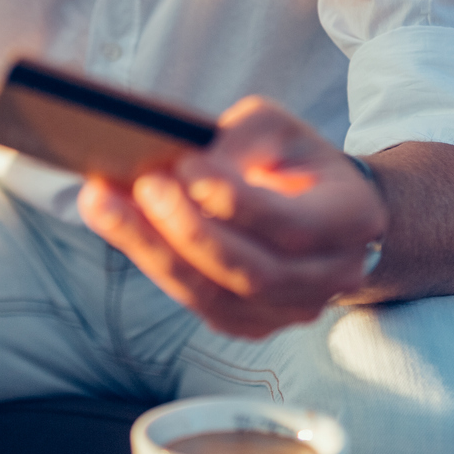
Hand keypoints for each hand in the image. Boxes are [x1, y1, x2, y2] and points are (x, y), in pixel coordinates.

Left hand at [77, 97, 387, 339]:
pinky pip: (198, 304)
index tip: (187, 164)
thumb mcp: (279, 129)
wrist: (320, 212)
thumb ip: (241, 140)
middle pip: (252, 272)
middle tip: (140, 185)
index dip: (236, 201)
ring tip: (102, 203)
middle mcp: (330, 277)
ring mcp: (292, 310)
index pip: (292, 225)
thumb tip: (187, 170)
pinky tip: (119, 226)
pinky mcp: (251, 324)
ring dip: (154, 250)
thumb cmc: (294, 160)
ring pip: (216, 297)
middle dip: (188, 231)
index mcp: (351, 220)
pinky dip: (155, 264)